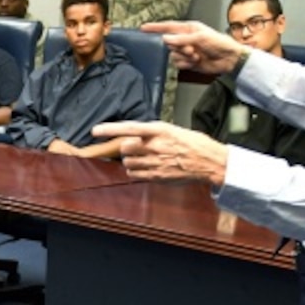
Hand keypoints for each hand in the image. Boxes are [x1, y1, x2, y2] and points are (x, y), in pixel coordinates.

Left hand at [93, 120, 229, 185]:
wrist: (209, 161)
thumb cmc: (193, 144)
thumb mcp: (173, 130)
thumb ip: (152, 133)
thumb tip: (133, 135)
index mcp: (160, 130)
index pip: (129, 128)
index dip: (110, 129)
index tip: (96, 130)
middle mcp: (155, 146)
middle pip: (125, 147)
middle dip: (126, 148)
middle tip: (135, 148)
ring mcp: (156, 162)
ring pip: (128, 162)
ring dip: (130, 160)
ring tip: (144, 159)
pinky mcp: (157, 176)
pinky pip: (134, 175)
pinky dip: (135, 172)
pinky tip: (146, 168)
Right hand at [141, 21, 243, 75]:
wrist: (229, 59)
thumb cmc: (219, 43)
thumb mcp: (200, 37)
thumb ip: (181, 39)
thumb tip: (165, 38)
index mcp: (188, 28)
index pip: (168, 27)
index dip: (155, 28)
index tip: (143, 28)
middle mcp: (185, 39)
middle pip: (170, 43)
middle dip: (179, 47)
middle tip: (191, 49)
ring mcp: (186, 51)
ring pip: (173, 55)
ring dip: (184, 57)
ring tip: (196, 56)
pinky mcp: (188, 62)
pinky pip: (178, 64)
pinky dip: (186, 64)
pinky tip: (196, 62)